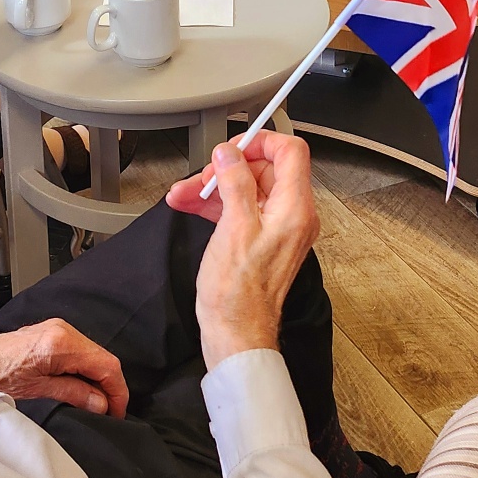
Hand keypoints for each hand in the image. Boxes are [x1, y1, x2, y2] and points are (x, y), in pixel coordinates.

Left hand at [0, 318, 127, 417]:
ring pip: (94, 354)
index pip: (107, 365)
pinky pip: (81, 350)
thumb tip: (101, 404)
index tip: (118, 412)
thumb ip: (75, 394)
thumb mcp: (39, 389)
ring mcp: (59, 329)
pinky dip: (87, 368)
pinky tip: (84, 387)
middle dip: (111, 386)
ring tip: (97, 403)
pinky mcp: (53, 333)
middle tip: (109, 411)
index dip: (117, 391)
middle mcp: (64, 330)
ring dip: (99, 378)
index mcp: (63, 342)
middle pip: (103, 358)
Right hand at [166, 134, 318, 371]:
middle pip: (263, 170)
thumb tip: (230, 154)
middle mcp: (292, 217)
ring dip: (213, 188)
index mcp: (294, 210)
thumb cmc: (237, 295)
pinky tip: (189, 206)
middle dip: (226, 169)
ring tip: (182, 194)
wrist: (235, 335)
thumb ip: (234, 184)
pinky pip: (241, 210)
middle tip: (199, 179)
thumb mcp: (233, 229)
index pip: (290, 152)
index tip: (232, 147)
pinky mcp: (261, 241)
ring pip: (246, 190)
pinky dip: (216, 206)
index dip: (261, 142)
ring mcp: (277, 229)